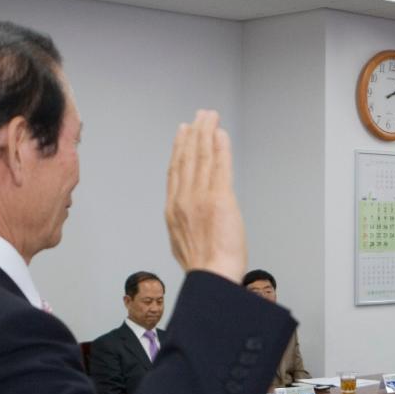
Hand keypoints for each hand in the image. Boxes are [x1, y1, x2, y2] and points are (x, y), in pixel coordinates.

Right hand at [164, 110, 245, 281]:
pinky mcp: (219, 198)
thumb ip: (185, 228)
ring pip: (202, 157)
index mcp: (173, 211)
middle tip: (199, 116)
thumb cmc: (205, 270)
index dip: (179, 149)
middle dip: (194, 134)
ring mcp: (200, 197)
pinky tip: (221, 133)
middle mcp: (183, 200)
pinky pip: (220, 165)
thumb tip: (189, 225)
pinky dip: (220, 147)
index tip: (182, 133)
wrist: (212, 277)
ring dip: (206, 133)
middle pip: (187, 158)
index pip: (175, 172)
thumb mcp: (184, 245)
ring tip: (210, 116)